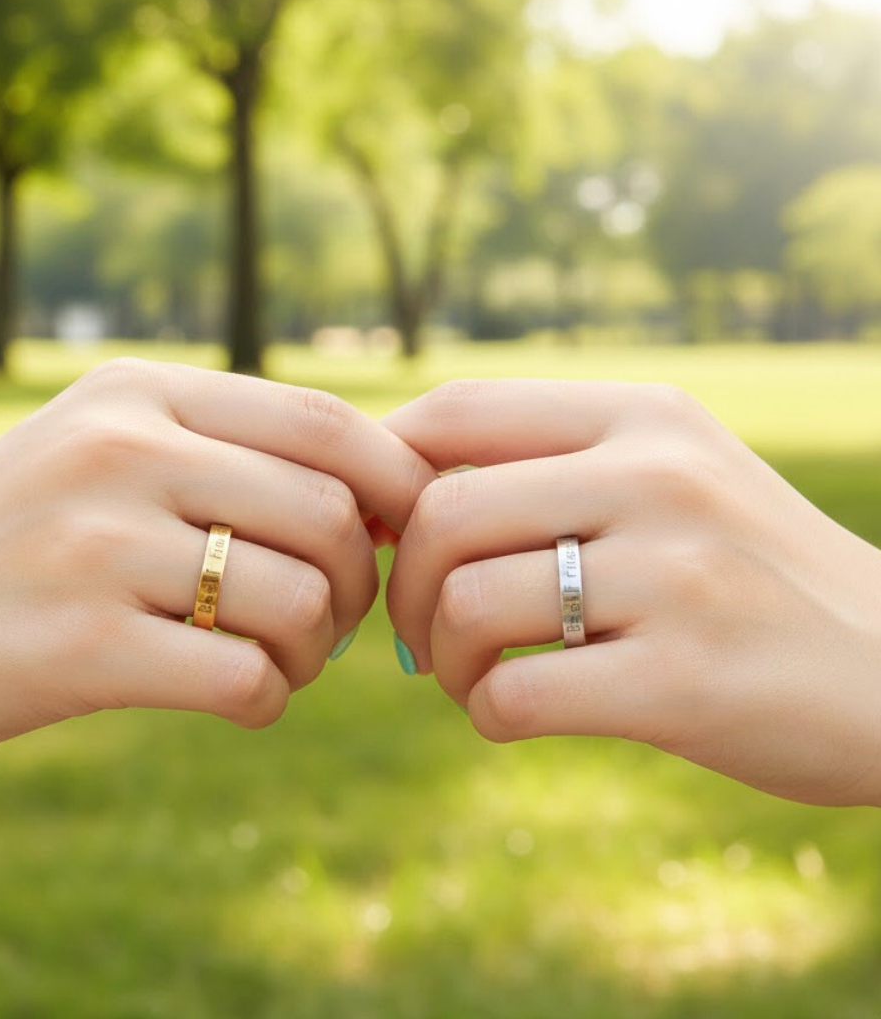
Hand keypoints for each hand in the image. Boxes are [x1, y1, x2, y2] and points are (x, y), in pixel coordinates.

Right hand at [0, 360, 434, 783]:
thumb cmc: (17, 540)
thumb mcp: (105, 452)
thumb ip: (227, 451)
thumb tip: (382, 492)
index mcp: (139, 392)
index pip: (325, 421)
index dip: (397, 482)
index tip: (404, 533)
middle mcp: (119, 451)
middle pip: (328, 514)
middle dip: (359, 582)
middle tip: (330, 618)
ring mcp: (94, 547)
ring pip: (300, 601)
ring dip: (316, 650)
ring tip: (277, 659)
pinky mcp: (77, 648)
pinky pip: (246, 678)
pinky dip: (271, 699)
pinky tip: (244, 697)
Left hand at [383, 379, 880, 806]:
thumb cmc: (747, 573)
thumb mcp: (671, 479)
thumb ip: (552, 467)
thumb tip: (397, 494)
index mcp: (642, 417)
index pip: (456, 409)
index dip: (383, 468)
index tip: (374, 528)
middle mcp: (656, 478)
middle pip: (439, 512)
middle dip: (401, 585)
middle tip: (421, 630)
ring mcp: (675, 576)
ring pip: (463, 602)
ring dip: (439, 657)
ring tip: (471, 674)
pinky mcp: (685, 680)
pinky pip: (515, 694)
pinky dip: (485, 712)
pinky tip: (512, 712)